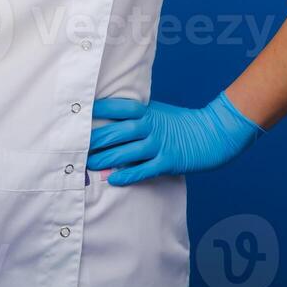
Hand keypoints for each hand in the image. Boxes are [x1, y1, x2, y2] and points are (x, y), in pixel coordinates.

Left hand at [87, 90, 263, 185]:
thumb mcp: (158, 111)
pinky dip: (128, 174)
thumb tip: (109, 119)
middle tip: (73, 145)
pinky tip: (113, 178)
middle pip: (116, 131)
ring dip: (105, 159)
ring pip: (126, 152)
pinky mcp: (168, 161)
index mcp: (147, 112)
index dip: (98, 110)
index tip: (78, 113)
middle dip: (94, 139)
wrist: (212, 133)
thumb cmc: (181, 122)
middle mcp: (151, 127)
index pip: (118, 108)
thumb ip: (137, 115)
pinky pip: (144, 169)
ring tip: (87, 164)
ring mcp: (159, 144)